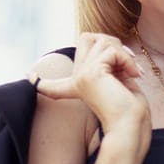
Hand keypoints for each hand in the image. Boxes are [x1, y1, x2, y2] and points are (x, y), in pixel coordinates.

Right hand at [35, 32, 149, 136]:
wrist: (131, 126)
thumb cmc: (131, 108)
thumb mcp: (118, 79)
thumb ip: (109, 61)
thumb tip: (105, 41)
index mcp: (81, 85)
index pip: (59, 78)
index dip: (43, 79)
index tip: (29, 77)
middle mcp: (77, 80)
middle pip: (89, 38)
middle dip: (113, 44)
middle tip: (128, 66)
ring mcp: (81, 76)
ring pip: (104, 42)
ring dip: (124, 54)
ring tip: (131, 73)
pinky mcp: (90, 75)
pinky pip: (112, 52)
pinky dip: (127, 60)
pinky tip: (133, 75)